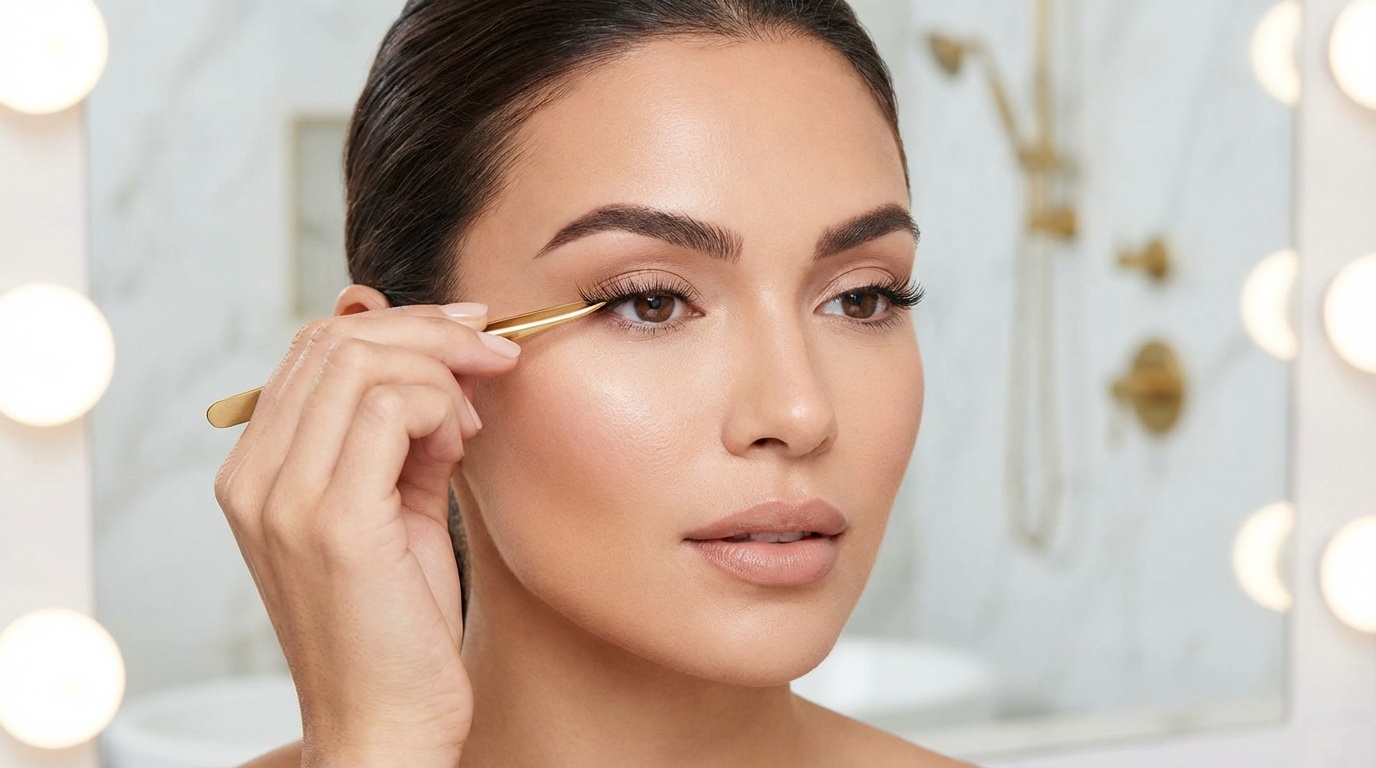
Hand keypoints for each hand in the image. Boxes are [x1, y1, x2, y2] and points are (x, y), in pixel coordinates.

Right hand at [214, 303, 519, 766]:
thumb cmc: (398, 629)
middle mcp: (253, 479)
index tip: (469, 333)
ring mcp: (283, 499)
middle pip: (334, 340)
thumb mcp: (396, 511)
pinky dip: (439, 406)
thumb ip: (404, 439)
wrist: (387, 726)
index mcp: (257, 474)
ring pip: (361, 361)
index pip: (314, 349)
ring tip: (471, 423)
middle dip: (429, 330)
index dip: (398, 323)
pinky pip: (388, 407)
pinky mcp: (331, 521)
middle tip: (492, 352)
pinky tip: (461, 446)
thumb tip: (444, 369)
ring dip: (441, 370)